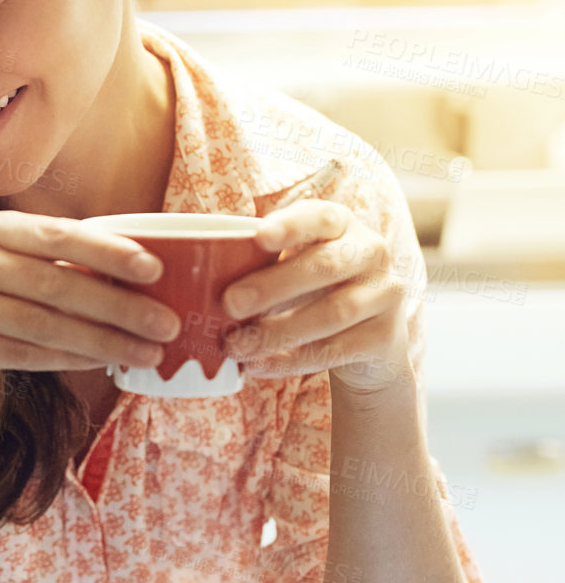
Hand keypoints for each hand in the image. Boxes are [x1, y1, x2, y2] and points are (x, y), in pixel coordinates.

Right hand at [0, 212, 183, 415]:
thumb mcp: (12, 270)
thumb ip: (60, 264)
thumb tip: (147, 277)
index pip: (57, 234)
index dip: (108, 251)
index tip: (155, 270)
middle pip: (54, 283)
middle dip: (119, 307)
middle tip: (167, 326)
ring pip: (41, 323)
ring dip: (102, 341)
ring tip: (147, 354)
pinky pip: (17, 354)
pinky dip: (65, 360)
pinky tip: (100, 364)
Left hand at [218, 200, 411, 394]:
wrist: (369, 342)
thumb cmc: (312, 291)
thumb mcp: (292, 266)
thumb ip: (259, 262)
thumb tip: (197, 279)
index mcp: (342, 225)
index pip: (321, 216)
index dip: (291, 225)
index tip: (258, 237)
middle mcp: (372, 253)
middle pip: (326, 266)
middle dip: (274, 286)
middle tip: (229, 303)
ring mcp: (385, 295)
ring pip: (333, 313)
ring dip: (278, 331)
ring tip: (236, 346)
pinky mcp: (385, 337)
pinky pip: (336, 350)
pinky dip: (292, 360)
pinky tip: (258, 366)